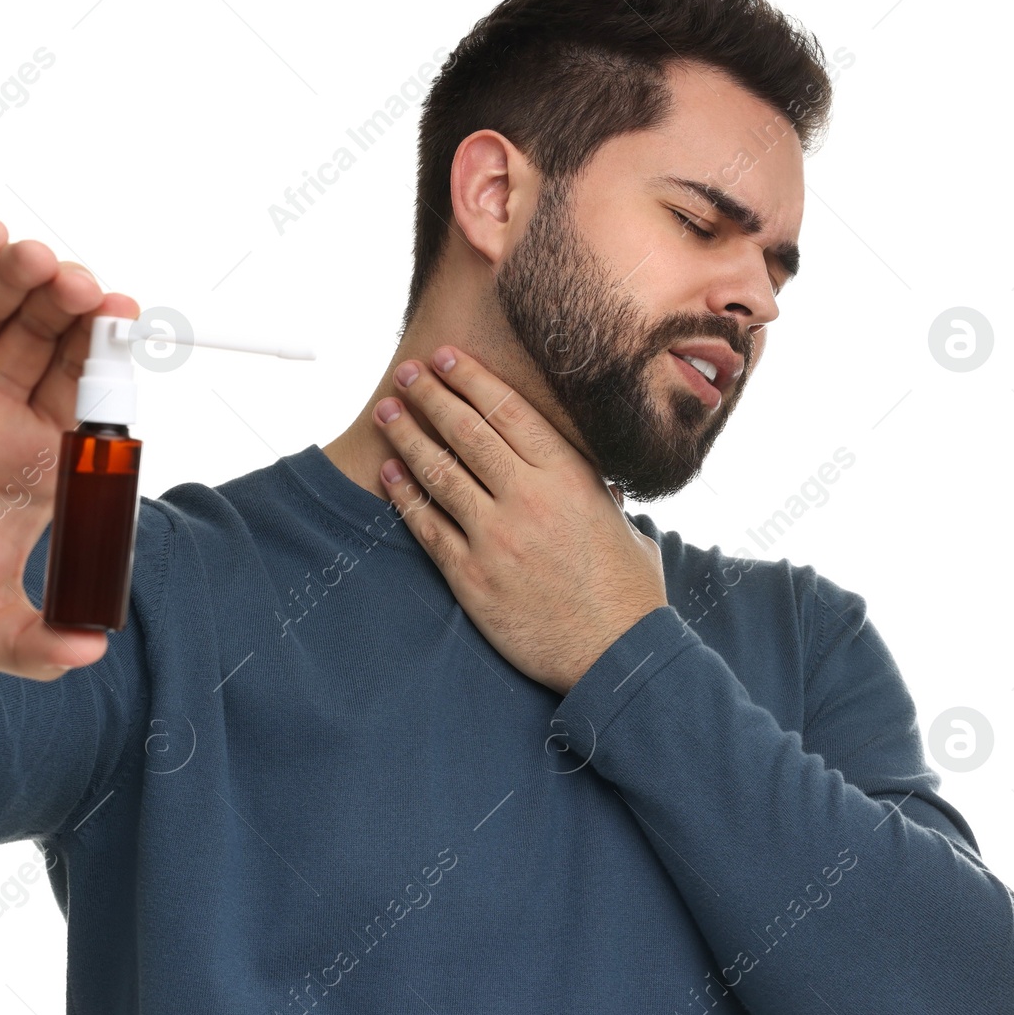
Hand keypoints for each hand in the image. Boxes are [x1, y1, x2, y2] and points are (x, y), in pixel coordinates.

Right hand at [0, 217, 139, 698]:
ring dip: (14, 281)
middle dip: (66, 309)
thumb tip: (90, 651)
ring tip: (40, 257)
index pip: (79, 396)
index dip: (104, 361)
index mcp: (28, 465)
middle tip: (87, 286)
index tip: (127, 329)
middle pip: (39, 342)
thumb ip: (33, 643)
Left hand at [372, 344, 668, 694]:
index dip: (470, 379)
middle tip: (407, 374)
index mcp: (570, 477)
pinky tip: (388, 473)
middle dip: (431, 395)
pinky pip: (427, 526)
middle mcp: (529, 499)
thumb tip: (590, 478)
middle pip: (467, 431)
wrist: (615, 657)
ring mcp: (496, 538)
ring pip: (439, 472)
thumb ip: (596, 494)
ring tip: (386, 413)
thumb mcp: (623, 524)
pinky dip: (404, 495)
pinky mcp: (471, 578)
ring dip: (407, 436)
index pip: (508, 410)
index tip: (445, 358)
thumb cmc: (627, 593)